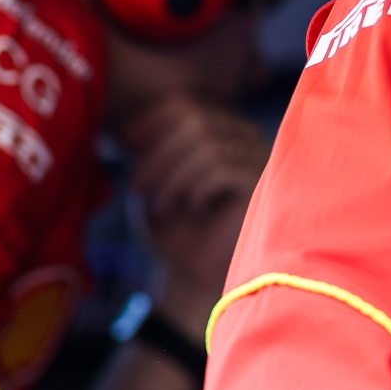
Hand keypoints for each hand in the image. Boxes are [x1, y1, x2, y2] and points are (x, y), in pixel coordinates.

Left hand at [118, 95, 268, 326]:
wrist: (203, 282)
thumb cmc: (181, 236)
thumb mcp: (157, 189)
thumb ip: (151, 156)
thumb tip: (132, 129)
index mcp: (222, 135)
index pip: (191, 107)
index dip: (156, 119)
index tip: (127, 140)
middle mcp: (248, 141)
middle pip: (197, 121)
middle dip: (159, 153)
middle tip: (136, 187)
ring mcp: (260, 161)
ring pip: (207, 144)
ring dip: (172, 175)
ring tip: (159, 207)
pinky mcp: (263, 187)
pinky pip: (221, 168)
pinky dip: (195, 187)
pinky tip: (189, 210)